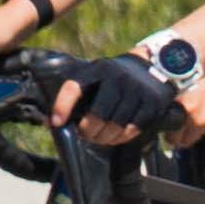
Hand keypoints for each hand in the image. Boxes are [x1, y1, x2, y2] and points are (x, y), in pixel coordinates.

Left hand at [43, 51, 185, 148]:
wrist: (154, 64)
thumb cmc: (113, 78)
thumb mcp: (94, 77)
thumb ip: (73, 98)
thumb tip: (50, 124)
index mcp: (97, 70)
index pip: (74, 87)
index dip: (62, 106)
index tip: (56, 123)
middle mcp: (117, 77)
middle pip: (98, 113)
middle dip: (89, 131)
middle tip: (87, 135)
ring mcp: (137, 89)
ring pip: (116, 123)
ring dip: (105, 137)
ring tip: (100, 139)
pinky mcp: (152, 101)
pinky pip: (133, 127)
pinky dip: (122, 137)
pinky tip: (116, 138)